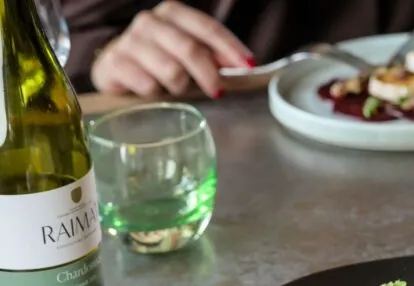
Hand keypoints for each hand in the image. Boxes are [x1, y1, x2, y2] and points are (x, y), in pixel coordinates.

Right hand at [91, 1, 252, 97]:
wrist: (115, 70)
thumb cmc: (159, 62)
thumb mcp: (189, 54)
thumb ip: (215, 56)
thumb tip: (245, 66)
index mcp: (172, 13)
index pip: (207, 27)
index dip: (230, 47)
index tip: (249, 66)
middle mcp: (149, 22)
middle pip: (190, 49)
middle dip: (209, 74)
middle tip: (217, 92)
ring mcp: (129, 41)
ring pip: (171, 71)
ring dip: (180, 87)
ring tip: (175, 90)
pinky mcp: (114, 63)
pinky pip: (149, 86)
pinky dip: (157, 95)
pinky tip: (152, 92)